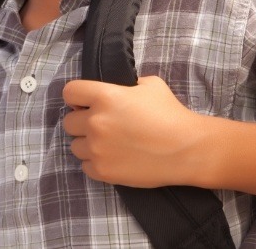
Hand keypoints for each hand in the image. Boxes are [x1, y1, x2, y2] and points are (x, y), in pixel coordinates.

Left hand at [62, 75, 206, 186]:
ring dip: (87, 144)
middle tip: (101, 124)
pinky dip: (95, 163)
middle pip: (68, 121)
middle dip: (82, 122)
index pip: (69, 92)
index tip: (83, 102)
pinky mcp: (102, 171)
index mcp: (104, 96)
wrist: (186, 148)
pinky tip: (112, 158)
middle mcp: (95, 121)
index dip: (76, 97)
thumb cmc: (170, 113)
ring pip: (74, 146)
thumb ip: (127, 84)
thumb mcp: (149, 84)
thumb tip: (117, 89)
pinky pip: (85, 166)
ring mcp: (97, 148)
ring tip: (108, 143)